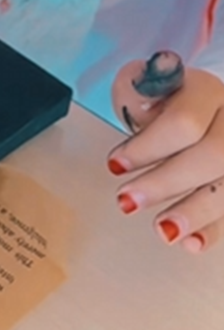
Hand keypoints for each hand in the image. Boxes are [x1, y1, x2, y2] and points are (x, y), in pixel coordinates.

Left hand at [108, 51, 223, 253]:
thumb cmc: (167, 102)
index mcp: (207, 92)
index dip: (148, 147)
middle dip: (166, 183)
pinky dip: (212, 230)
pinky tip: (191, 243)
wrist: (198, 109)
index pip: (185, 122)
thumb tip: (136, 95)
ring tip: (162, 230)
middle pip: (213, 155)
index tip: (116, 165)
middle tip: (127, 201)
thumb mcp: (146, 87)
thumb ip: (139, 92)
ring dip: (194, 212)